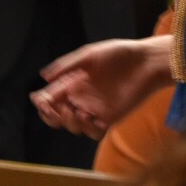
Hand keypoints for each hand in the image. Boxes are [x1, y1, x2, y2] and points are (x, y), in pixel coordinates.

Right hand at [31, 35, 173, 138]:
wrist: (146, 62)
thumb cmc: (118, 54)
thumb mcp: (89, 55)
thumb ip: (67, 65)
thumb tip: (44, 76)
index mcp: (73, 83)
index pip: (52, 97)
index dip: (42, 102)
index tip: (40, 100)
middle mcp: (82, 98)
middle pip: (59, 116)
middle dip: (51, 116)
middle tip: (53, 109)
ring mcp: (95, 110)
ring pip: (74, 126)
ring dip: (69, 122)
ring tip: (74, 112)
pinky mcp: (110, 118)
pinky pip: (94, 132)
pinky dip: (87, 128)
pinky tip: (87, 116)